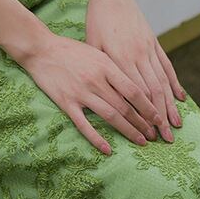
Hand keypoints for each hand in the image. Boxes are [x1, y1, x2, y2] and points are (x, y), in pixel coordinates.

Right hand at [19, 30, 165, 154]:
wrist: (41, 49)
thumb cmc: (71, 50)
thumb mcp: (97, 52)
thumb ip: (113, 68)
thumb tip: (136, 87)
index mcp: (106, 65)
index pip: (134, 91)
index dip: (149, 107)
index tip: (158, 118)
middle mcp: (96, 80)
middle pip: (125, 106)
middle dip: (143, 123)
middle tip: (154, 135)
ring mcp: (81, 92)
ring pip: (110, 116)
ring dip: (128, 131)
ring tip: (140, 141)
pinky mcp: (66, 102)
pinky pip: (84, 125)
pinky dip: (97, 139)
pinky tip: (108, 149)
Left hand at [85, 0, 186, 142]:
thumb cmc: (97, 20)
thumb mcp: (92, 43)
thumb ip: (100, 68)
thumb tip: (104, 95)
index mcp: (120, 58)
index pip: (135, 94)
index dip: (144, 115)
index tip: (150, 134)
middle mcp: (138, 55)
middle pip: (153, 92)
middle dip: (161, 117)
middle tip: (167, 139)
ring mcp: (149, 49)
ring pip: (163, 81)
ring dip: (170, 105)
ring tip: (177, 125)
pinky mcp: (154, 42)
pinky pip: (167, 66)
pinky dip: (175, 83)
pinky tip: (181, 98)